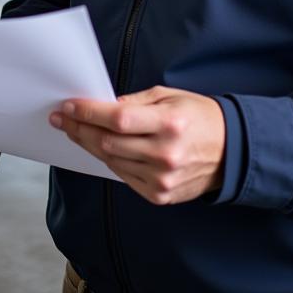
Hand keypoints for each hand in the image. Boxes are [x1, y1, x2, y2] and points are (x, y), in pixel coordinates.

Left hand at [51, 85, 225, 204]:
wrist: (231, 151)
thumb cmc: (198, 117)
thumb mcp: (168, 96)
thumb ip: (134, 103)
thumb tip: (102, 107)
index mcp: (169, 124)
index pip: (117, 119)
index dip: (88, 113)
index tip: (68, 106)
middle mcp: (165, 154)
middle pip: (108, 143)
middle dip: (79, 128)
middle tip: (61, 118)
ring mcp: (162, 179)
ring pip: (111, 161)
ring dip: (88, 145)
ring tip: (74, 131)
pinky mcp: (159, 195)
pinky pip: (123, 176)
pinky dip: (108, 160)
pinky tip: (99, 147)